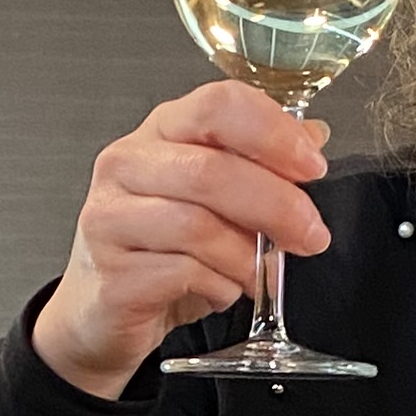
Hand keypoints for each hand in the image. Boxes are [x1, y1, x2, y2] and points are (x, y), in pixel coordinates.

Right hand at [31, 84, 329, 401]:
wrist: (102, 311)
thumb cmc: (160, 248)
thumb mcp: (215, 199)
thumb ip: (259, 162)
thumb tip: (313, 135)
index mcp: (160, 131)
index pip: (218, 104)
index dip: (274, 132)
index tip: (313, 167)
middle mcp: (127, 165)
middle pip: (212, 170)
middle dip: (276, 206)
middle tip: (310, 234)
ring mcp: (110, 219)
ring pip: (197, 227)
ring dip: (248, 256)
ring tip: (262, 272)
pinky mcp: (111, 274)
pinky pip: (183, 274)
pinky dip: (219, 286)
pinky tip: (222, 290)